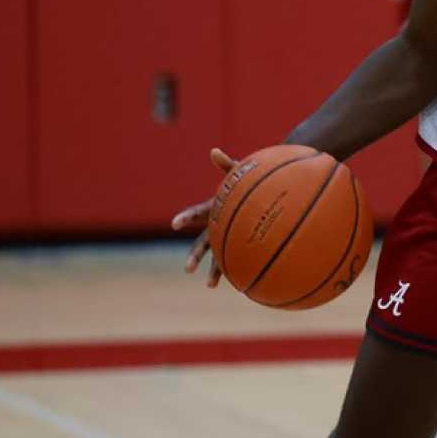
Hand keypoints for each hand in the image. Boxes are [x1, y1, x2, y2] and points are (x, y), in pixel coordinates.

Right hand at [170, 148, 236, 288]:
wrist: (262, 191)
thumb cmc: (247, 181)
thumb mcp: (237, 172)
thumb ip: (227, 164)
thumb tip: (214, 151)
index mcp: (212, 209)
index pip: (195, 213)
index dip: (185, 218)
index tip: (174, 224)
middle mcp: (215, 226)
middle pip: (201, 244)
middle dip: (194, 256)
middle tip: (188, 269)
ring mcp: (227, 236)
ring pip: (217, 257)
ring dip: (214, 271)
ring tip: (210, 286)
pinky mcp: (240, 242)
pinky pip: (238, 257)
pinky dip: (238, 269)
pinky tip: (241, 282)